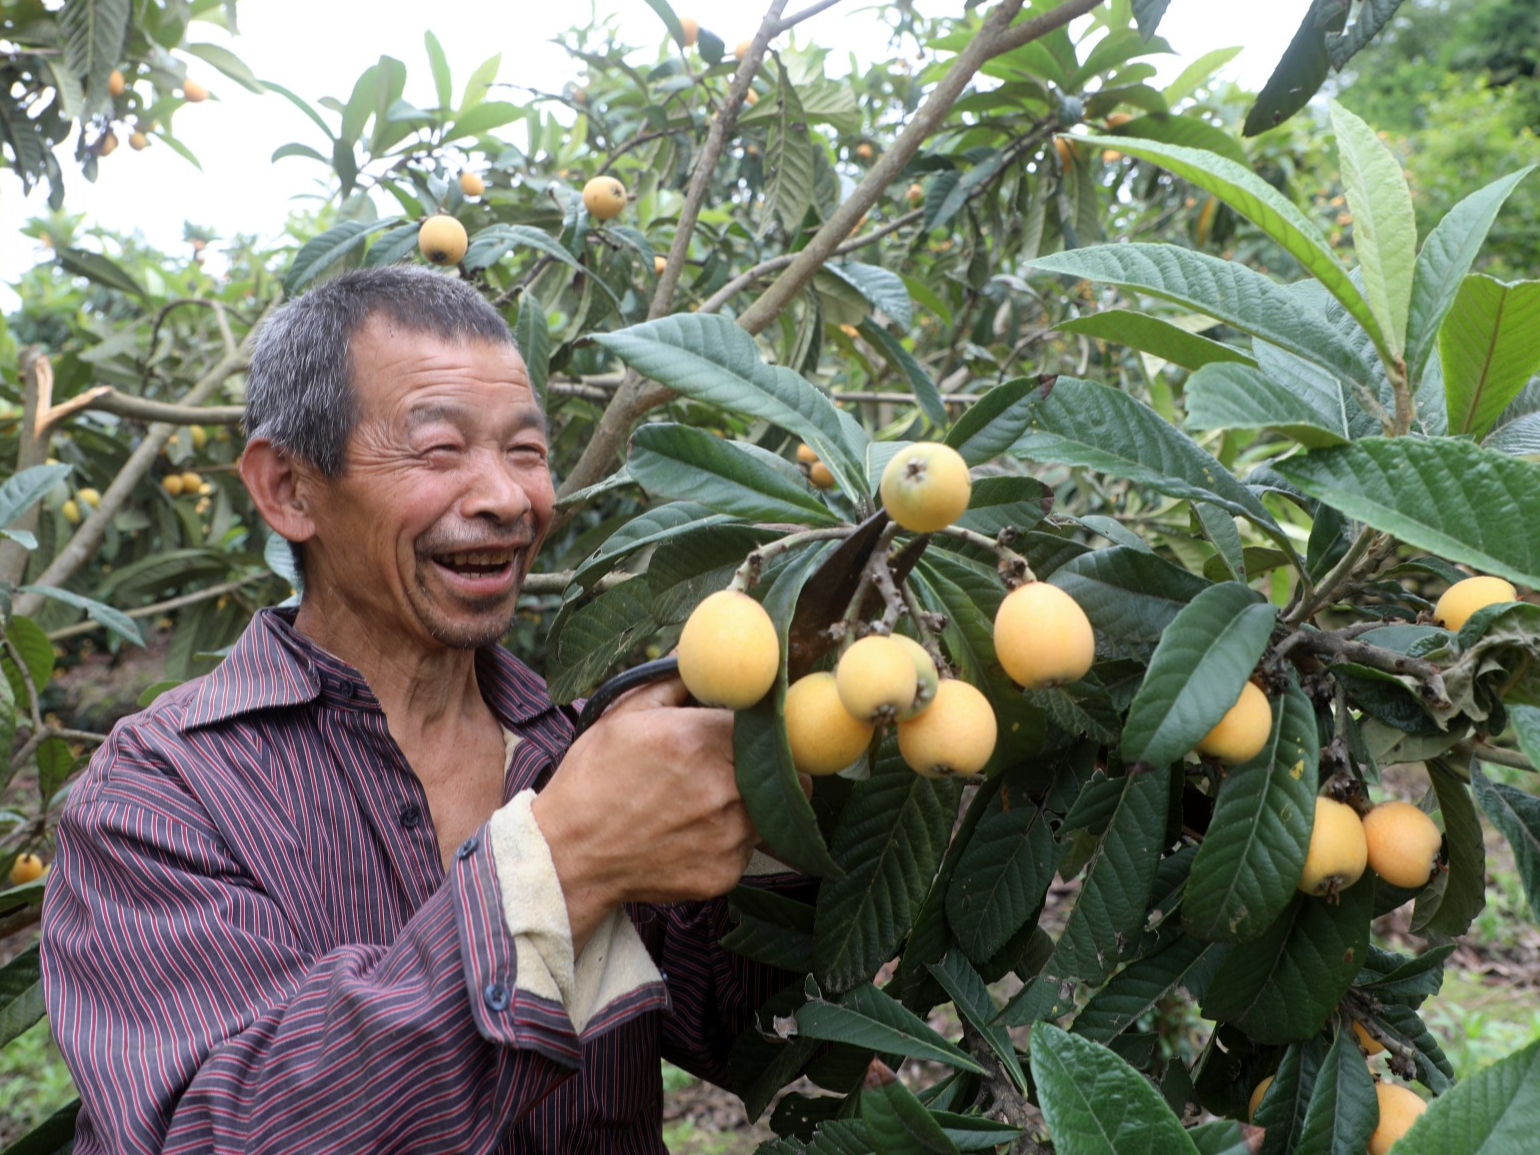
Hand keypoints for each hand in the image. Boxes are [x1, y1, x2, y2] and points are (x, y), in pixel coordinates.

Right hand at [530, 676, 758, 953]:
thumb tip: (697, 653)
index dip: (765, 723)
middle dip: (770, 761)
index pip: (768, 721)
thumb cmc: (592, 779)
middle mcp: (725, 787)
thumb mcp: (623, 715)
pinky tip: (694, 833)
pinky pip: (748, 847)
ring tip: (711, 800)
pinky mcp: (726, 872)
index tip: (759, 726)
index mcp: (702, 739)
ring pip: (770, 809)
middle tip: (744, 762)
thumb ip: (671, 681)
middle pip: (784, 767)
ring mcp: (730, 834)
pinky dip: (731, 839)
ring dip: (752, 801)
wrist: (569, 856)